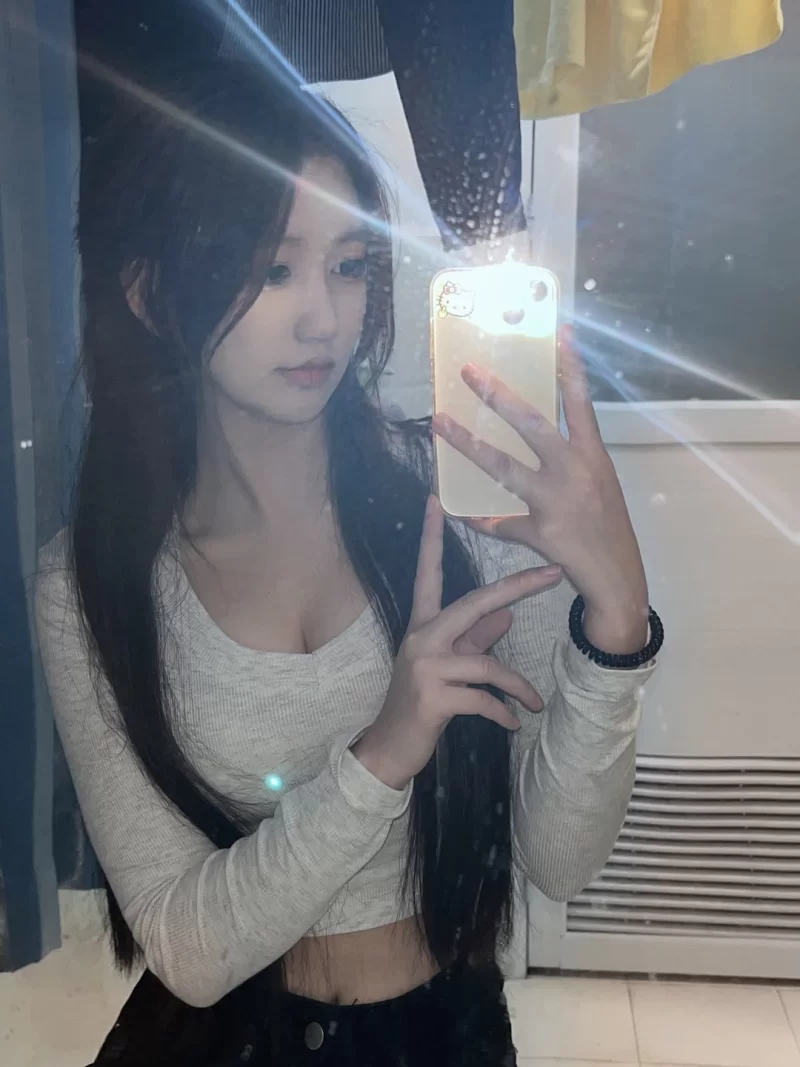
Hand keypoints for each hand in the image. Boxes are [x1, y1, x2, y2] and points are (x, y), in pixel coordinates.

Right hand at [351, 495, 561, 790]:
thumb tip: (506, 615)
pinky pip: (483, 699)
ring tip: (535, 702)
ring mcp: (425, 667)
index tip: (434, 502)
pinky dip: (503, 712)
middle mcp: (421, 638)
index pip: (427, 573)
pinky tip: (513, 723)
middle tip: (553, 572)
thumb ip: (475, 638)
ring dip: (517, 686)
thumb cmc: (421, 702)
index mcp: (422, 625)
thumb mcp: (448, 665)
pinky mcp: (434, 698)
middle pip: (474, 602)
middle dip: (517, 587)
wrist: (390, 746)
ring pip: (487, 664)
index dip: (430, 538)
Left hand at [432, 328, 648, 654]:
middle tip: (469, 372)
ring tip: (438, 423)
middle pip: (532, 424)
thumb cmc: (607, 527)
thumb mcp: (599, 484)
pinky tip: (459, 511)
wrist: (618, 580)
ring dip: (467, 444)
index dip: (570, 367)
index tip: (557, 332)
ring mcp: (557, 502)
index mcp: (593, 456)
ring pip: (503, 467)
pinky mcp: (541, 532)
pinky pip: (499, 522)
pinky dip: (479, 518)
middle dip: (498, 396)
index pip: (581, 402)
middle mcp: (576, 472)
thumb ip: (571, 458)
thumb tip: (536, 434)